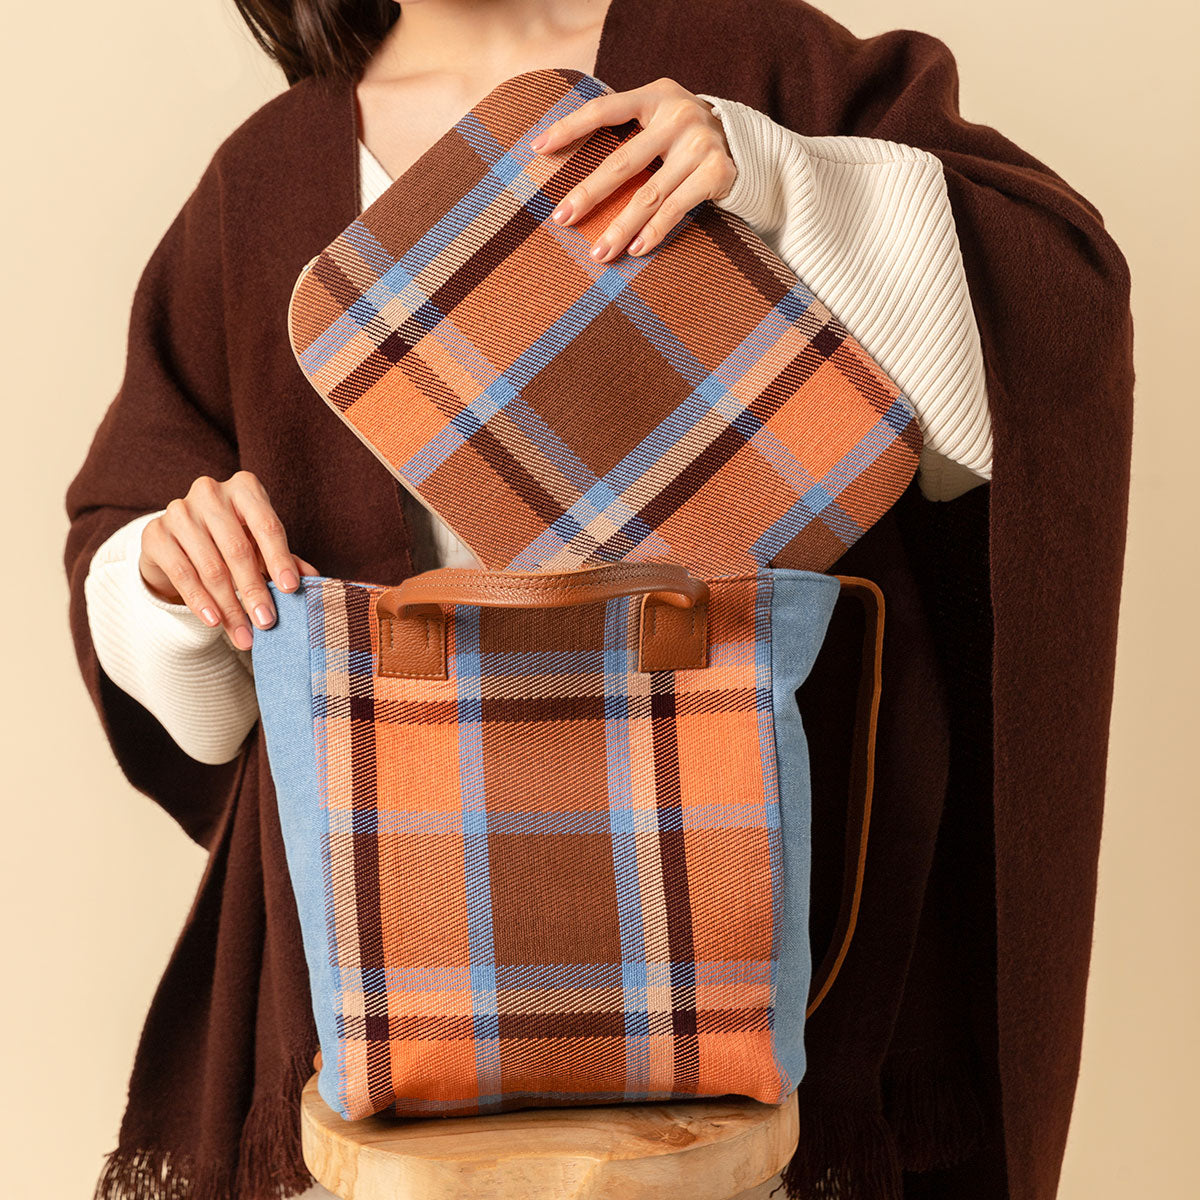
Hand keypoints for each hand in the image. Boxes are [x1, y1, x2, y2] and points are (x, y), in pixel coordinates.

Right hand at [138, 470, 318, 649]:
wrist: (180, 543)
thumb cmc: (232, 541)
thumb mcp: (261, 547)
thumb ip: (285, 561)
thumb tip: (314, 580)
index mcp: (244, 488)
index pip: (267, 525)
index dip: (280, 559)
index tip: (291, 590)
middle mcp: (210, 492)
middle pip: (238, 549)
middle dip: (254, 591)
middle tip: (267, 622)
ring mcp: (179, 511)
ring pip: (210, 567)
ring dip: (230, 606)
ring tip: (244, 635)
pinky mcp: (155, 533)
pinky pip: (182, 574)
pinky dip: (200, 602)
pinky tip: (214, 622)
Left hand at [529, 77, 736, 263]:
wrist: (749, 145)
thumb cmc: (685, 138)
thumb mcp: (659, 120)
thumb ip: (626, 130)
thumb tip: (564, 159)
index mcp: (655, 96)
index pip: (603, 110)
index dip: (569, 128)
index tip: (537, 149)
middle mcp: (678, 116)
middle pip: (623, 162)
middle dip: (589, 194)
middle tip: (562, 218)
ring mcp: (700, 144)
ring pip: (649, 195)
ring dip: (620, 227)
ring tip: (598, 253)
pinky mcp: (716, 172)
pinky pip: (677, 208)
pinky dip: (654, 232)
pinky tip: (635, 249)